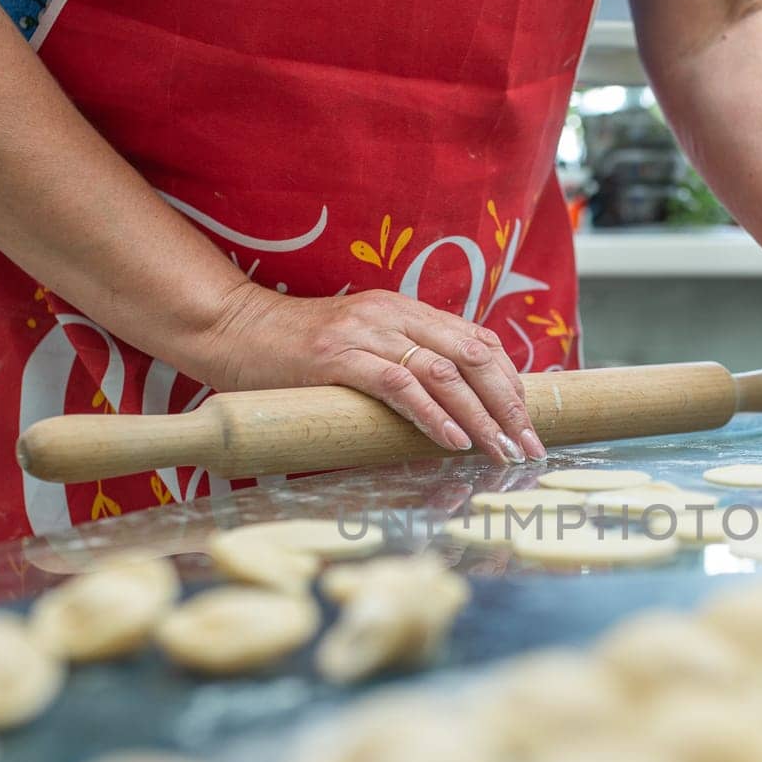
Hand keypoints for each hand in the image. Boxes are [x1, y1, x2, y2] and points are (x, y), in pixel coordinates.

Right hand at [205, 283, 542, 464]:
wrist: (231, 330)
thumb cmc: (294, 353)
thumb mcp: (360, 350)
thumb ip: (401, 367)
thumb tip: (449, 413)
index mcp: (404, 310)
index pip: (478, 341)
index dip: (511, 381)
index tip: (528, 420)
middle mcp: (392, 314)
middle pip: (472, 355)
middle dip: (508, 404)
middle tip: (529, 445)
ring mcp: (365, 333)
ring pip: (443, 372)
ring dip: (480, 417)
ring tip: (501, 451)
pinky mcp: (337, 358)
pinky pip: (397, 385)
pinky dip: (431, 415)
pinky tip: (452, 441)